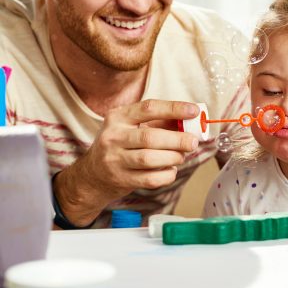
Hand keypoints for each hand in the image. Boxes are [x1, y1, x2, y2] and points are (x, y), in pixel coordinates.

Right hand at [53, 99, 199, 226]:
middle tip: (193, 141)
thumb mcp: (133, 127)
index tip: (194, 111)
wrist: (93, 175)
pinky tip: (170, 170)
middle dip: (177, 139)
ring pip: (150, 159)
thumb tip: (191, 119)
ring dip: (173, 157)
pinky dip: (166, 175)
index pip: (149, 108)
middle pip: (150, 137)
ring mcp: (114, 160)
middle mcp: (113, 137)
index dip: (174, 108)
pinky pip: (150, 179)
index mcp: (118, 117)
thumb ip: (160, 122)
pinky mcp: (120, 179)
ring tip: (181, 156)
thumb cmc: (121, 145)